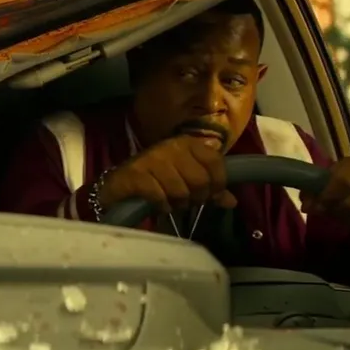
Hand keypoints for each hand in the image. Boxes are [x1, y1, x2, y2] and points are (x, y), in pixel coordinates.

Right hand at [98, 136, 237, 213]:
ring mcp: (152, 159)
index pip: (215, 162)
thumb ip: (210, 188)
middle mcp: (171, 146)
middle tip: (188, 202)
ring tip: (171, 203)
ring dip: (178, 204)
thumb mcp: (186, 179)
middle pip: (200, 180)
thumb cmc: (157, 180)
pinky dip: (162, 206)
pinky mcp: (137, 174)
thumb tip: (232, 201)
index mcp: (187, 143)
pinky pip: (160, 197)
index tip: (211, 195)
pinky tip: (159, 205)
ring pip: (181, 191)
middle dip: (197, 198)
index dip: (218, 183)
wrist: (118, 185)